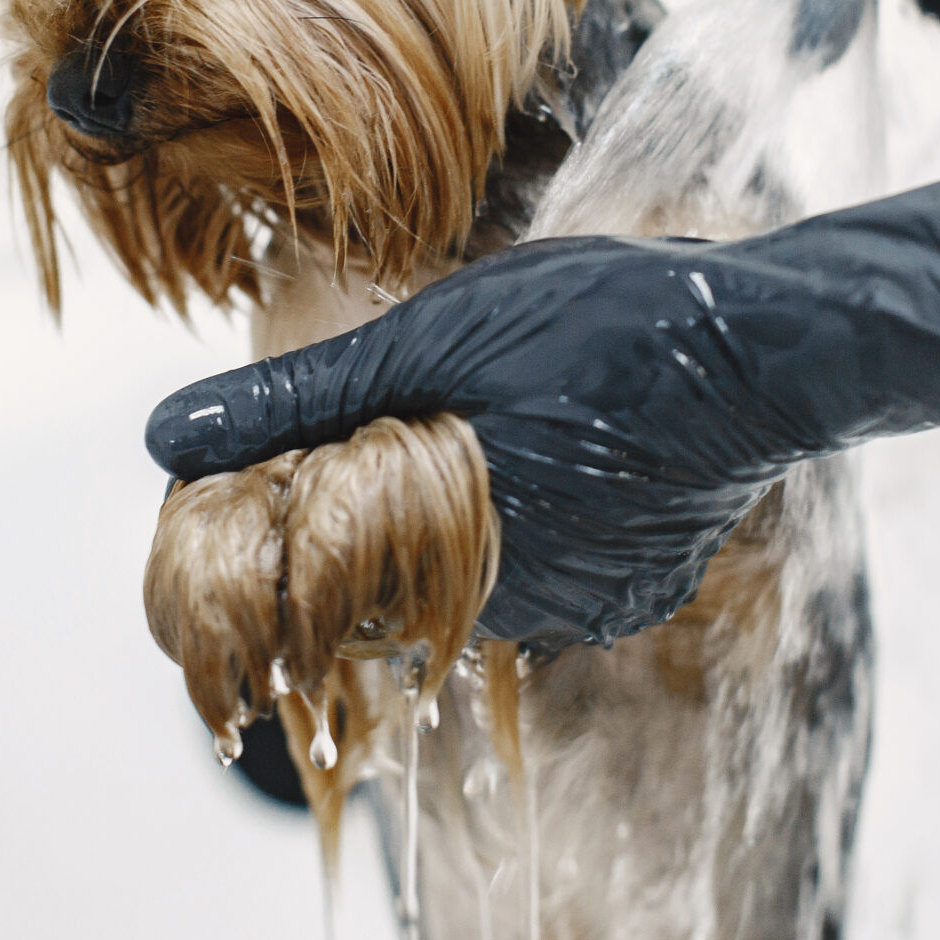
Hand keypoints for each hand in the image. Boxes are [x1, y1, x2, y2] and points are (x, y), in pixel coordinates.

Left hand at [147, 157, 939, 645]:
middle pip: (389, 582)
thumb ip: (300, 400)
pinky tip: (543, 439)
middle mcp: (520, 614)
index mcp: (456, 560)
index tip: (257, 474)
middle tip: (382, 411)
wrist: (775, 342)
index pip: (319, 587)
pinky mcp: (632, 591)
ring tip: (481, 409)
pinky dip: (517, 512)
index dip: (279, 524)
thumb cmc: (604, 325)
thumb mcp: (434, 338)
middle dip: (363, 507)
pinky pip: (534, 566)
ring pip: (461, 570)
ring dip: (443, 506)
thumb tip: (163, 438)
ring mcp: (585, 610)